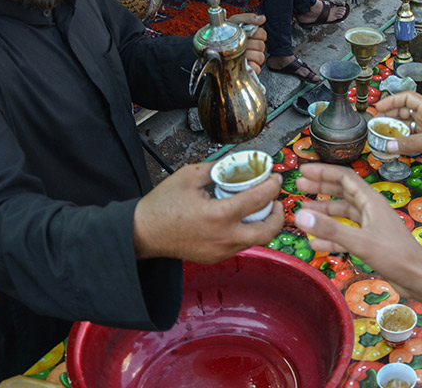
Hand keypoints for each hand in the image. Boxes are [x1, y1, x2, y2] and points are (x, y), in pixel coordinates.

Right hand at [133, 163, 283, 262]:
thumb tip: (237, 164)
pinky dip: (247, 232)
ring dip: (263, 224)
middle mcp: (224, 237)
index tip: (276, 178)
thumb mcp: (189, 176)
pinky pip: (240, 245)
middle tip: (275, 201)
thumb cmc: (163, 204)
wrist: (143, 232)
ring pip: (256, 240)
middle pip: (268, 231)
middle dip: (278, 214)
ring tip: (259, 208)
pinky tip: (241, 219)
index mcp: (218, 215)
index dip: (272, 186)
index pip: (258, 200)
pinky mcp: (215, 257)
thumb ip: (217, 169)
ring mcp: (220, 251)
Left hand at [227, 13, 266, 73]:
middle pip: (261, 45)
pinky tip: (242, 62)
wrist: (211, 48)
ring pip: (260, 57)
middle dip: (249, 44)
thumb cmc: (222, 35)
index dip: (255, 33)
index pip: (262, 34)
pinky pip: (257, 68)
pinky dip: (250, 66)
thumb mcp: (233, 22)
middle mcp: (254, 47)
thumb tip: (262, 18)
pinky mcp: (250, 70)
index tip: (245, 33)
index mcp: (252, 36)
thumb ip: (247, 18)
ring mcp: (253, 59)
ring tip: (238, 53)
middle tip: (239, 43)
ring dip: (248, 55)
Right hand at [294, 163, 421, 281]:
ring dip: (324, 212)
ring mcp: (372, 225)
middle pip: (343, 192)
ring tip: (304, 213)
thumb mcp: (360, 242)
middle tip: (300, 186)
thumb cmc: (395, 256)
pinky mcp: (371, 241)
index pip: (345, 177)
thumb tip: (301, 216)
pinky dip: (332, 236)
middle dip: (321, 188)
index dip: (324, 172)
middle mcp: (371, 209)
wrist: (418, 277)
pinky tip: (316, 242)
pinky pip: (347, 234)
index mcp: (372, 201)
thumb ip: (331, 229)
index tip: (304, 171)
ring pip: (344, 213)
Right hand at [373, 91, 421, 176]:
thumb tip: (390, 145)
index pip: (407, 98)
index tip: (378, 107)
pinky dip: (401, 143)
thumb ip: (411, 143)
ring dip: (394, 131)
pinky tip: (393, 148)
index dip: (391, 101)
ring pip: (405, 127)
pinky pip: (410, 141)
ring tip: (381, 135)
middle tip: (376, 123)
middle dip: (389, 116)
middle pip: (403, 112)